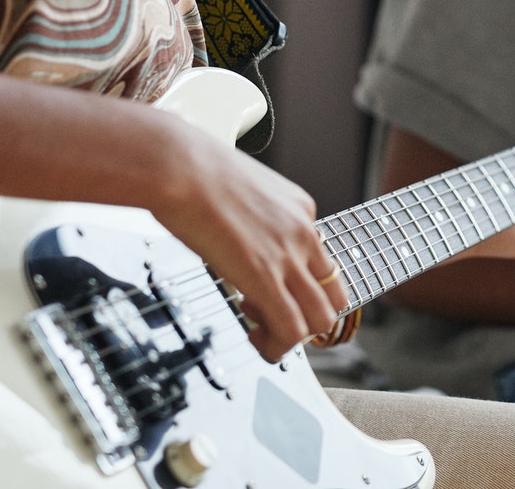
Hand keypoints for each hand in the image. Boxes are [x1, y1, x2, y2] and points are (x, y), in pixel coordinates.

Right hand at [151, 126, 346, 361]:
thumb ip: (248, 213)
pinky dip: (278, 347)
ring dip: (294, 336)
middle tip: (268, 314)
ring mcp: (289, 256)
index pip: (319, 260)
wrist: (180, 167)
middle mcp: (304, 232)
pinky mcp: (265, 278)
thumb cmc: (192, 171)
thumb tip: (229, 229)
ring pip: (322, 318)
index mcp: (301, 208)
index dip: (295, 283)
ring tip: (260, 332)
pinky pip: (292, 330)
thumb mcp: (238, 187)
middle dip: (307, 314)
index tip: (260, 286)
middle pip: (335, 293)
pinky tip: (255, 340)